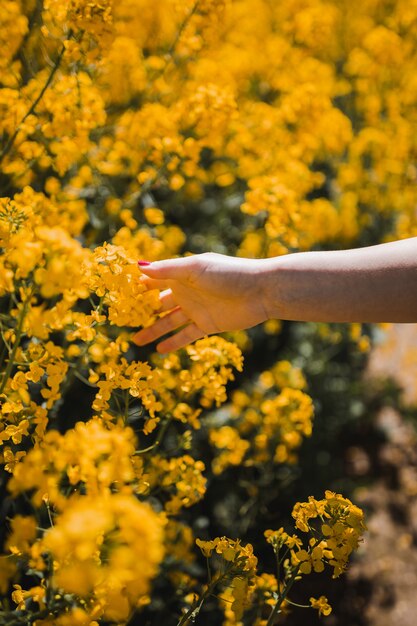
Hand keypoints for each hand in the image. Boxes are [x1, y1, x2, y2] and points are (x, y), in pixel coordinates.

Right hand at [133, 253, 269, 351]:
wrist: (260, 291)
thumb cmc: (229, 273)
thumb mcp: (195, 269)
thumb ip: (167, 270)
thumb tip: (137, 267)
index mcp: (181, 274)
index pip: (153, 280)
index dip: (135, 286)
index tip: (115, 294)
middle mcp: (186, 291)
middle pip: (158, 303)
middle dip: (140, 311)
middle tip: (120, 322)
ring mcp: (196, 309)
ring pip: (169, 322)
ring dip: (153, 330)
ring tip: (135, 341)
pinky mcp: (207, 325)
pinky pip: (186, 336)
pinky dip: (173, 343)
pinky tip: (158, 351)